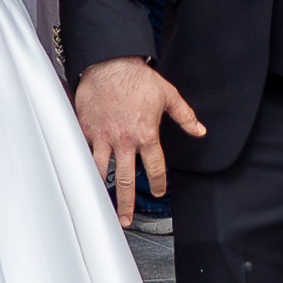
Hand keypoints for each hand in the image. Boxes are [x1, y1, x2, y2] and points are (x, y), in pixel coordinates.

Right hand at [77, 56, 206, 214]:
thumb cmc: (137, 77)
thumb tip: (200, 131)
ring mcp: (102, 137)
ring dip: (102, 192)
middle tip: (126, 220)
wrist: (108, 62)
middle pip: (126, 180)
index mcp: (146, 134)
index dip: (158, 183)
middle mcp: (124, 140)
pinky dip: (83, 168)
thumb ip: (184, 116)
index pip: (155, 168)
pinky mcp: (86, 130)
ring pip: (102, 172)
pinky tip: (82, 181)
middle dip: (127, 203)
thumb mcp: (167, 94)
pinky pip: (84, 154)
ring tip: (101, 208)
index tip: (159, 191)